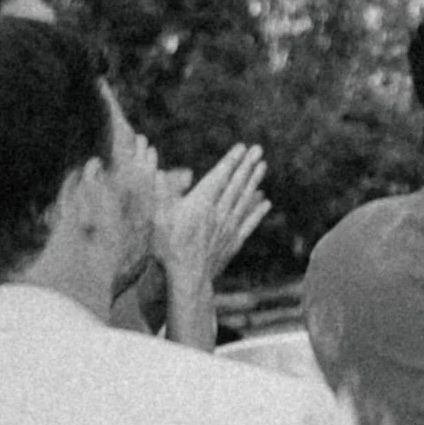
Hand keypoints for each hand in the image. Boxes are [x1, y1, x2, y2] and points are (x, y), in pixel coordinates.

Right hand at [154, 144, 270, 285]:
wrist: (187, 277)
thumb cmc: (167, 247)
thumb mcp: (157, 217)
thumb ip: (162, 193)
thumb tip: (160, 171)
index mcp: (200, 203)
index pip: (219, 176)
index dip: (231, 161)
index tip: (242, 147)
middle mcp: (219, 211)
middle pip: (236, 184)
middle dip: (247, 165)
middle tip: (258, 150)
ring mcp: (229, 226)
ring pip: (245, 199)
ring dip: (255, 181)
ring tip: (263, 166)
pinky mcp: (234, 241)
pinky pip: (250, 222)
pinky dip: (258, 210)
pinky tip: (266, 201)